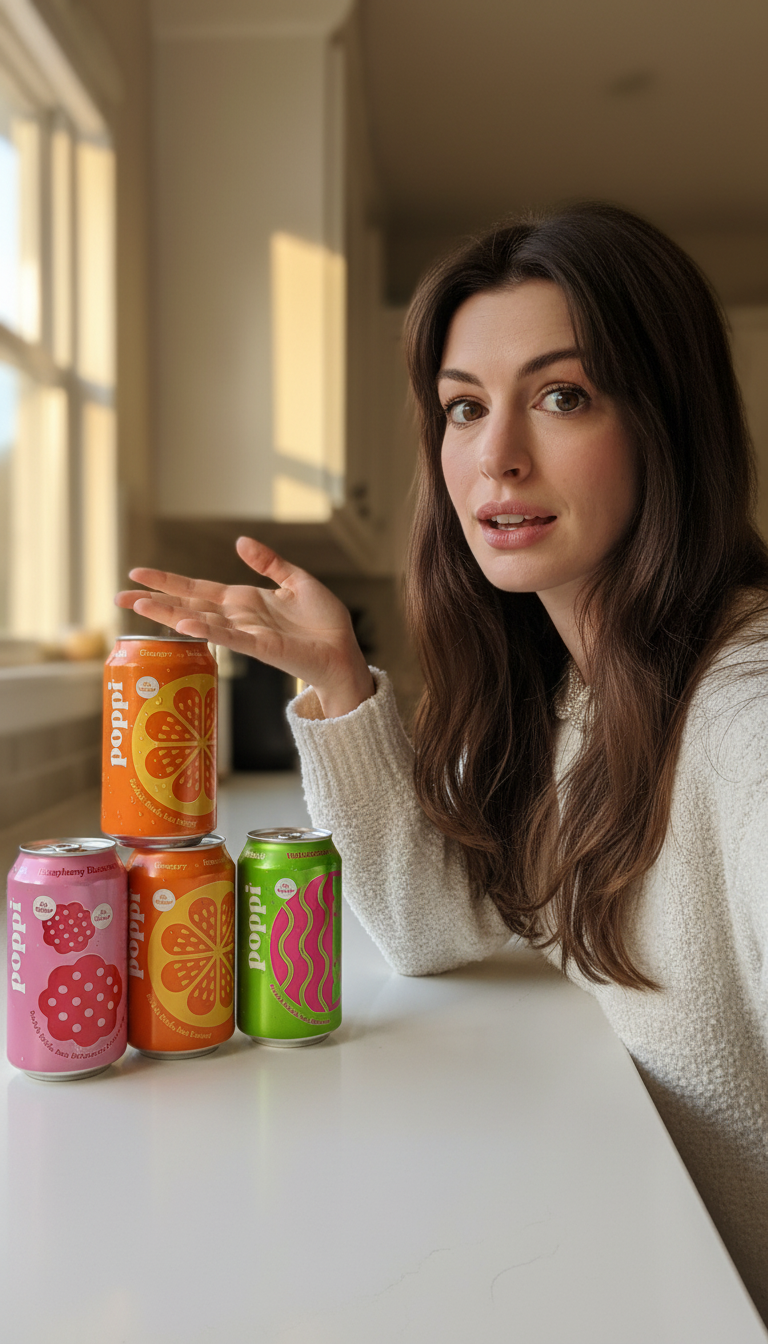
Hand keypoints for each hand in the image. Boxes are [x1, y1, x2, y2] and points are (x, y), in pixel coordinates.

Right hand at [115, 536, 374, 718]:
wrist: (343, 651)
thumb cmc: (323, 621)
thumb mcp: (296, 581)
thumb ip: (269, 563)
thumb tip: (240, 541)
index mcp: (245, 601)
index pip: (198, 588)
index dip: (169, 581)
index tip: (138, 573)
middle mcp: (238, 617)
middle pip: (188, 604)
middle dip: (154, 600)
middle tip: (118, 596)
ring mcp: (246, 633)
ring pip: (200, 620)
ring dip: (168, 613)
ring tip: (138, 606)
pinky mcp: (261, 646)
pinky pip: (229, 635)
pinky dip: (206, 628)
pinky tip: (184, 622)